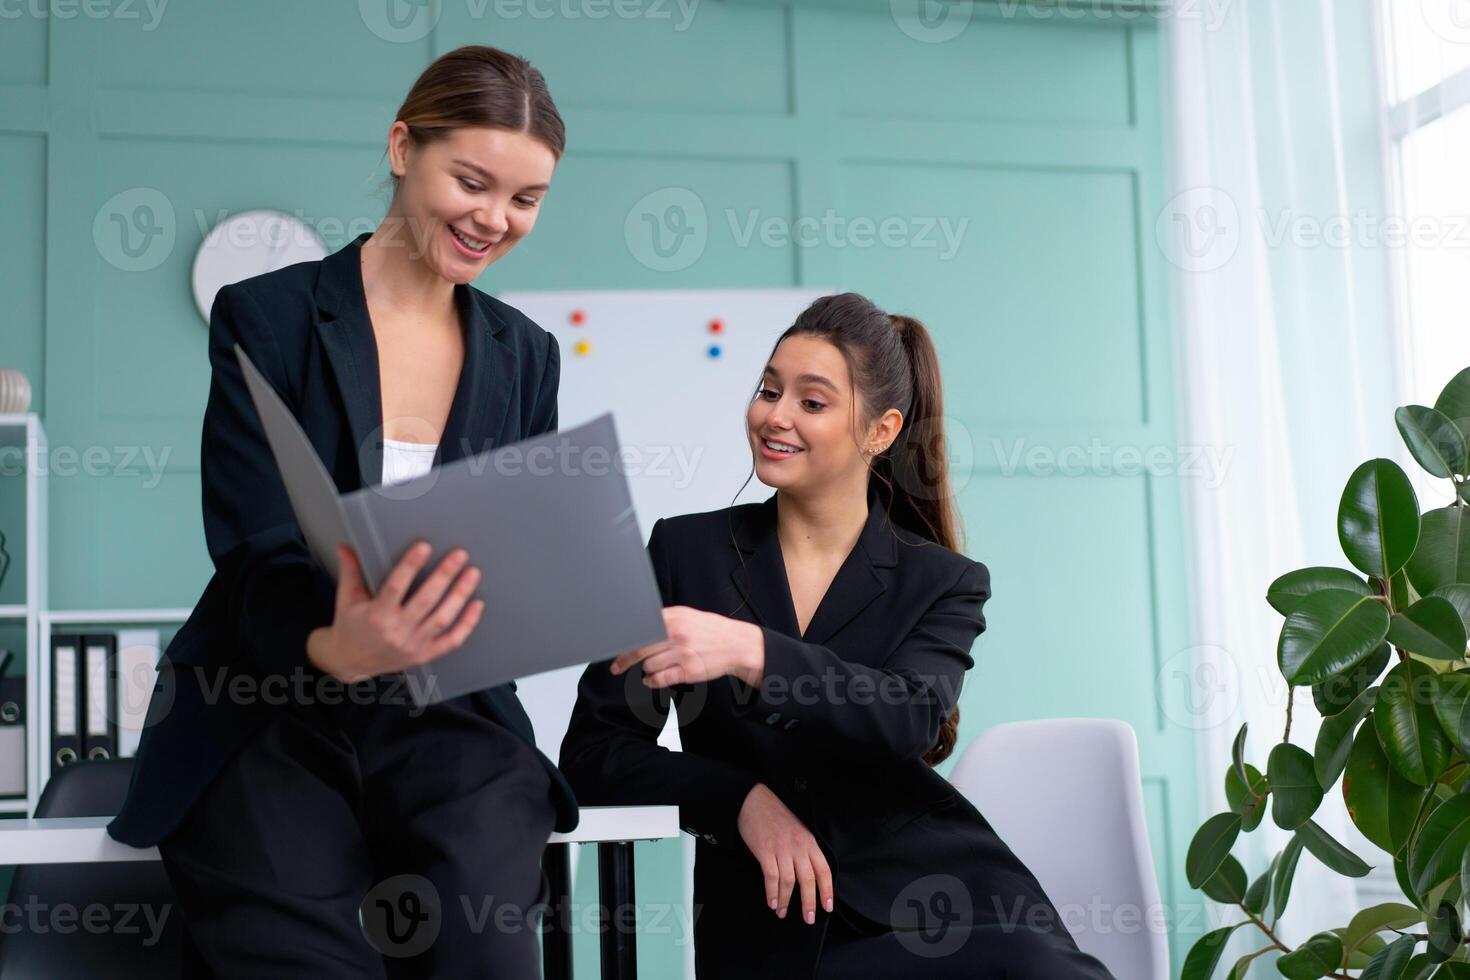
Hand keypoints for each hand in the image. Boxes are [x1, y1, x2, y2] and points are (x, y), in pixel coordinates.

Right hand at [306, 540, 482, 682]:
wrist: (349, 662)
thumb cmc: (350, 627)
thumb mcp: (347, 598)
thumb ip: (350, 570)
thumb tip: (345, 546)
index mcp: (376, 615)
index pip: (395, 586)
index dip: (410, 565)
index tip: (424, 546)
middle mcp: (396, 632)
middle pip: (425, 600)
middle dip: (445, 575)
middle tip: (459, 554)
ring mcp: (413, 645)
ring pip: (442, 619)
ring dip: (460, 595)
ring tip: (472, 574)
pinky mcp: (425, 655)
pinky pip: (452, 641)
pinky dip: (468, 623)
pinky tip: (477, 605)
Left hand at [610, 606, 763, 688]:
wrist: (738, 645)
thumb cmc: (712, 630)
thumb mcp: (688, 615)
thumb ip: (664, 619)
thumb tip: (639, 625)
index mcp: (673, 618)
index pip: (640, 629)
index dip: (625, 640)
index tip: (616, 647)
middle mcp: (676, 635)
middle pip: (639, 649)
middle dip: (624, 660)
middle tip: (616, 666)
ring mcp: (682, 654)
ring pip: (648, 666)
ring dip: (645, 669)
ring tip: (648, 669)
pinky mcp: (688, 671)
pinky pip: (660, 679)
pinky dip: (651, 681)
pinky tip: (650, 680)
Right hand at [737, 784, 832, 924]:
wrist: (754, 801)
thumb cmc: (776, 817)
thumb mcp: (798, 831)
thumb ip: (805, 851)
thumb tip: (809, 877)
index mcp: (809, 842)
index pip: (823, 870)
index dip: (827, 890)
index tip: (828, 907)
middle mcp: (798, 847)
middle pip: (808, 880)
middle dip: (809, 903)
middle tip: (808, 919)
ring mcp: (782, 849)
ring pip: (789, 881)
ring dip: (786, 900)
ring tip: (782, 912)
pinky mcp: (765, 851)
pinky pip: (771, 877)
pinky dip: (772, 892)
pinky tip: (772, 902)